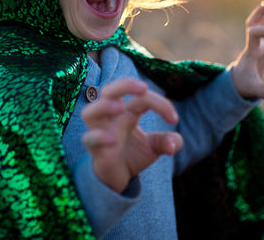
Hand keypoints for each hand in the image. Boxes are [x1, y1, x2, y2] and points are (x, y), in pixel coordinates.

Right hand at [80, 78, 183, 192]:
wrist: (118, 178)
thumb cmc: (133, 154)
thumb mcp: (154, 147)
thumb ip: (168, 142)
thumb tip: (173, 144)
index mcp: (128, 112)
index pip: (142, 98)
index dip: (161, 104)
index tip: (174, 119)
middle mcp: (112, 118)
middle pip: (109, 91)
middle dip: (124, 84)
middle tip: (143, 88)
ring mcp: (101, 132)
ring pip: (89, 112)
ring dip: (103, 106)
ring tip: (119, 107)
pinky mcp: (95, 150)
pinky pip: (89, 139)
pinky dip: (98, 137)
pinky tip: (113, 141)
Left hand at [229, 1, 263, 99]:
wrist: (236, 88)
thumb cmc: (245, 87)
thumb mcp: (256, 90)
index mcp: (251, 52)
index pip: (253, 33)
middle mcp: (253, 47)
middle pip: (252, 25)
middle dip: (259, 13)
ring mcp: (257, 50)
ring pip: (257, 29)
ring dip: (263, 17)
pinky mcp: (261, 56)